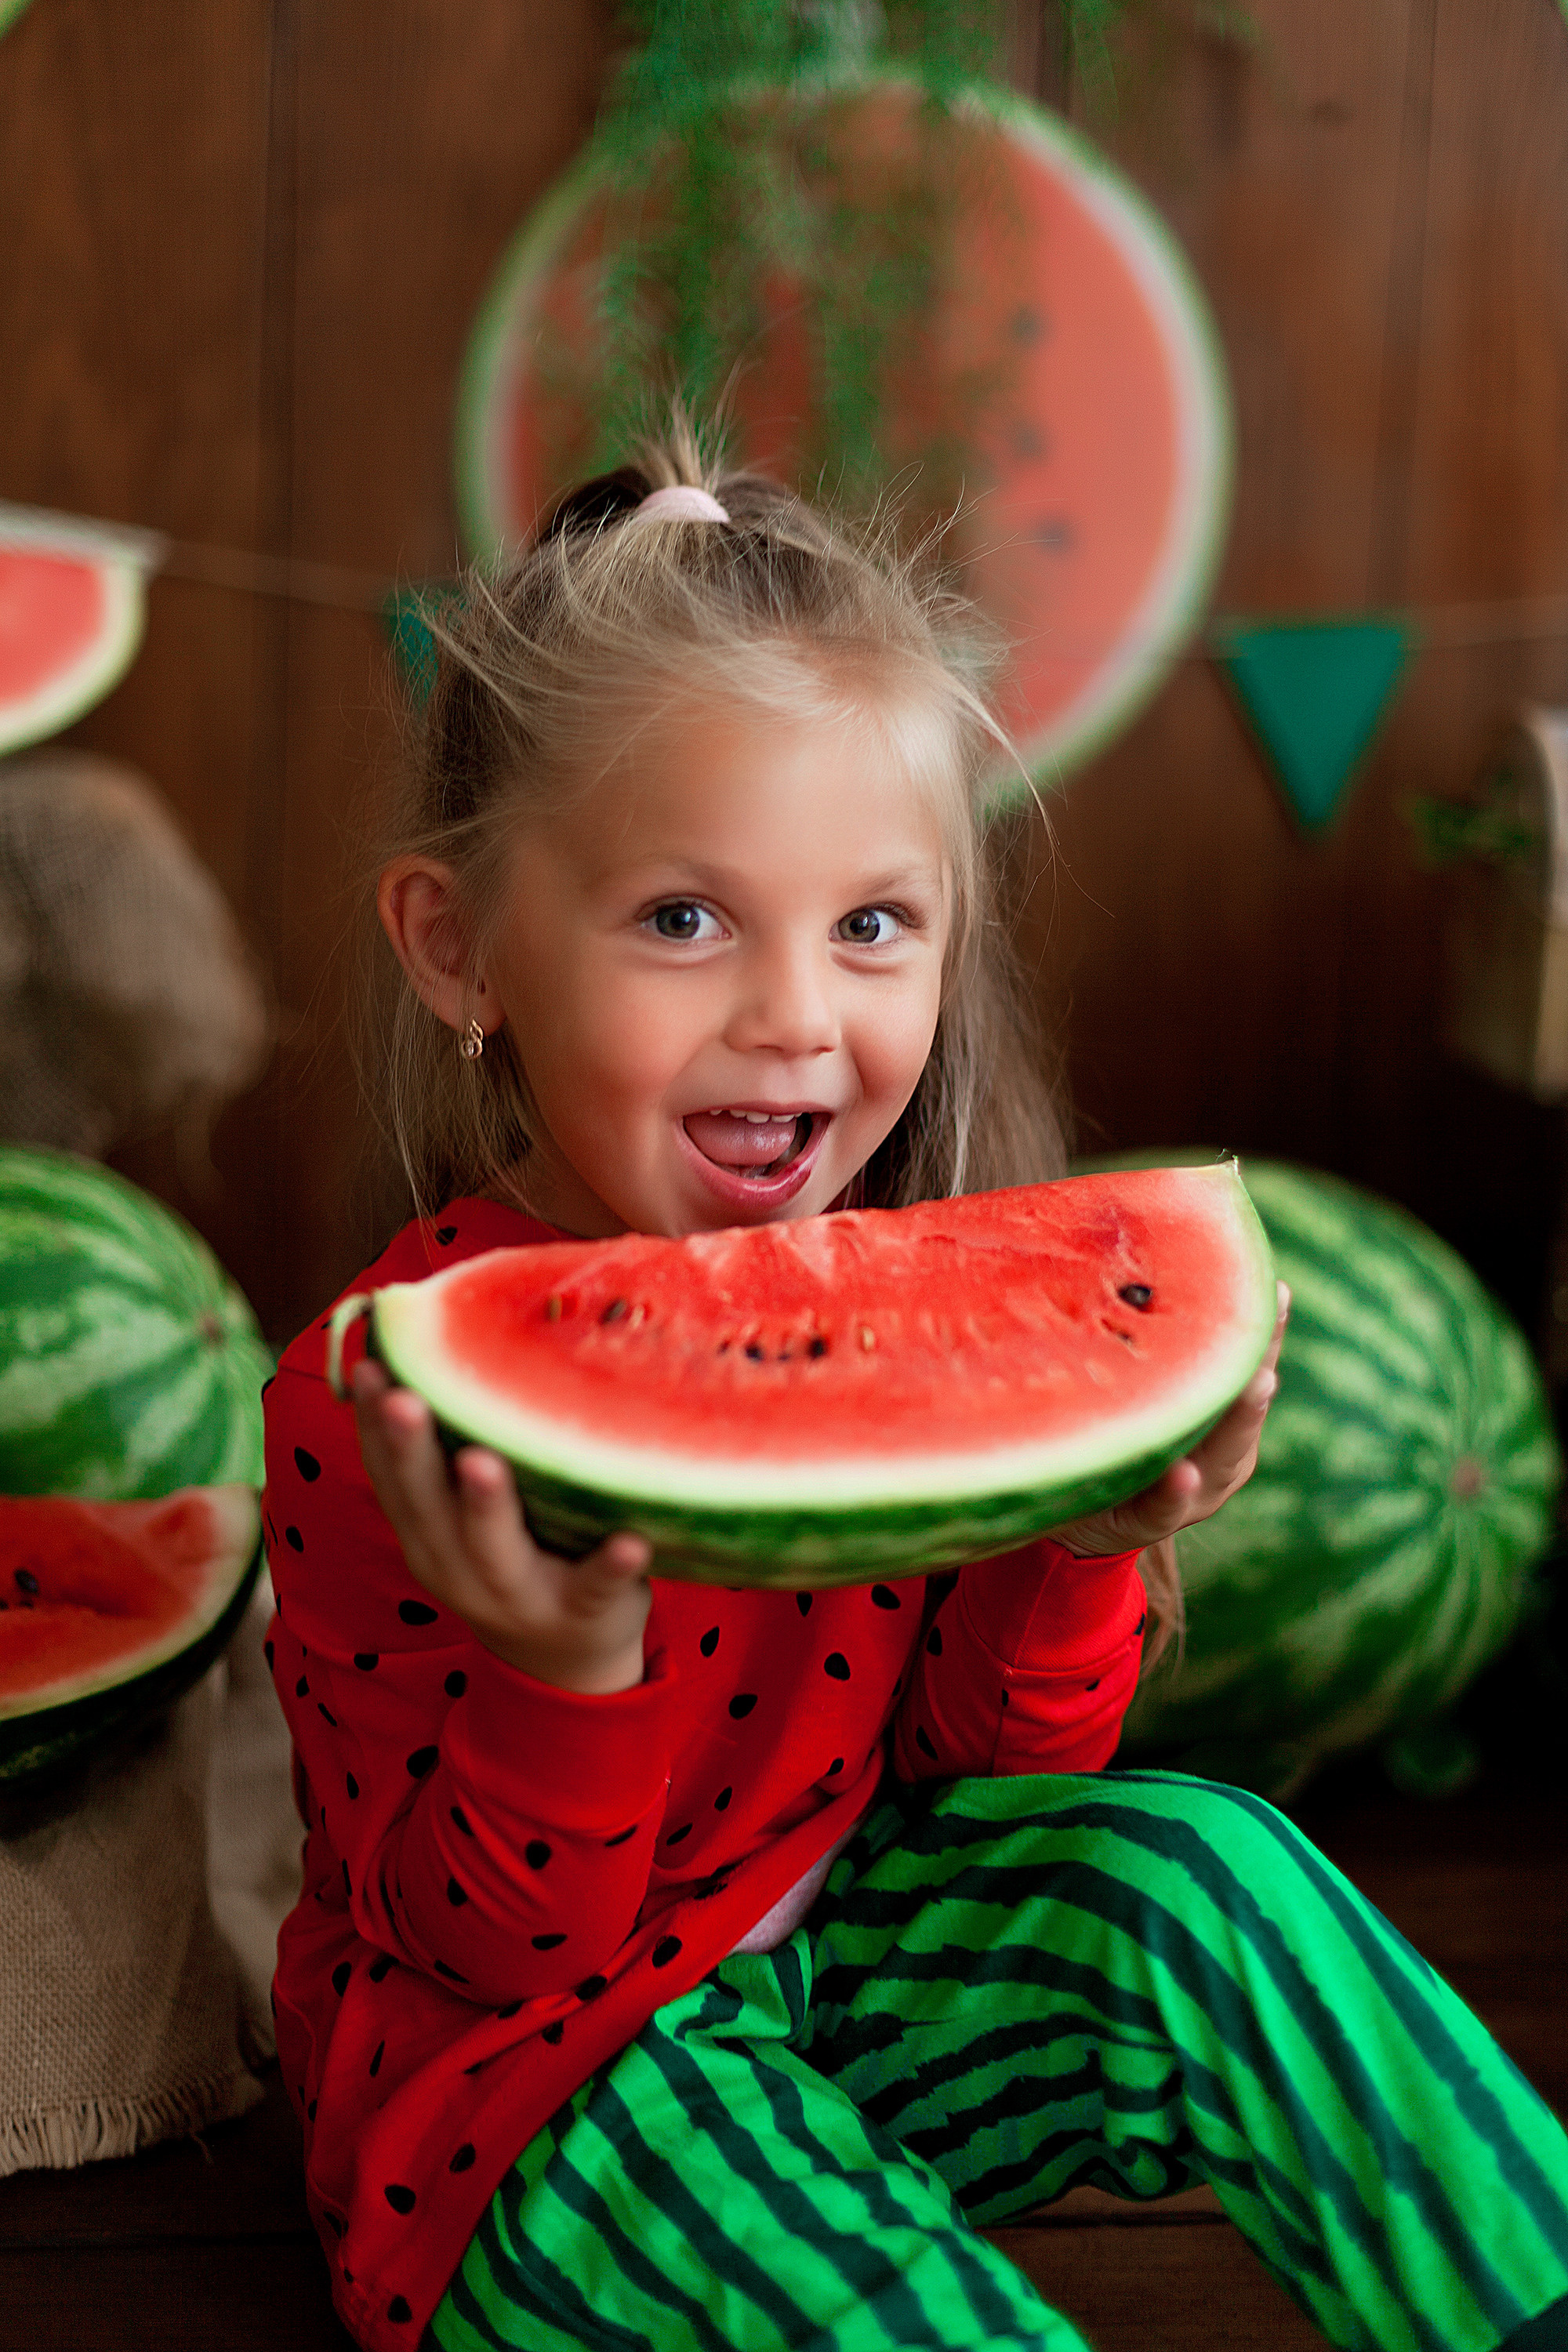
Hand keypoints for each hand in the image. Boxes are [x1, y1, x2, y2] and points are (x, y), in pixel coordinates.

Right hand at [350, 1360, 652, 1693]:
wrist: (564, 1665)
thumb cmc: (510, 1558)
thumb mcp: (460, 1522)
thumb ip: (442, 1460)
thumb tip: (414, 1358)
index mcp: (427, 1537)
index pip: (390, 1477)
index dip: (372, 1425)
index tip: (368, 1367)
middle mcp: (460, 1568)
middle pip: (428, 1507)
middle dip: (412, 1452)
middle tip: (404, 1398)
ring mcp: (520, 1595)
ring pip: (496, 1551)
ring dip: (487, 1506)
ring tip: (482, 1462)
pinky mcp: (582, 1611)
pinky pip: (593, 1588)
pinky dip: (610, 1567)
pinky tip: (631, 1542)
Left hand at [1049, 1282, 1290, 1558]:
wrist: (1078, 1519)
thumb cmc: (1117, 1438)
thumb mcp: (1137, 1391)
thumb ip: (1153, 1348)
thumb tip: (1146, 1265)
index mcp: (1220, 1419)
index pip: (1243, 1365)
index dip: (1264, 1330)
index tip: (1278, 1288)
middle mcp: (1219, 1455)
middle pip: (1243, 1407)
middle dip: (1258, 1368)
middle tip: (1272, 1333)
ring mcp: (1192, 1494)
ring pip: (1220, 1455)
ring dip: (1237, 1420)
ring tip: (1255, 1386)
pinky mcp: (1149, 1524)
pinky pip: (1164, 1507)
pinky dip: (1175, 1489)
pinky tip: (1182, 1471)